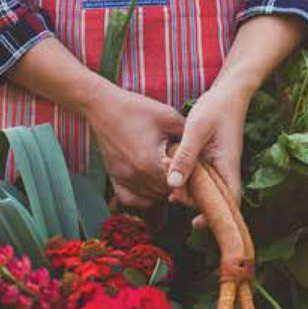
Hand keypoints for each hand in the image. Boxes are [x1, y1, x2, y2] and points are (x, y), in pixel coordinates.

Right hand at [85, 85, 185, 211]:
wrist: (104, 107)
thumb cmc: (138, 109)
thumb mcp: (169, 117)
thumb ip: (187, 137)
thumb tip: (203, 152)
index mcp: (152, 161)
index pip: (179, 182)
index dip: (189, 177)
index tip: (192, 166)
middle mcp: (137, 175)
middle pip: (166, 192)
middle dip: (176, 182)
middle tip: (179, 166)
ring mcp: (124, 179)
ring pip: (151, 198)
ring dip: (161, 189)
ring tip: (165, 170)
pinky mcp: (114, 179)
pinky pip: (132, 200)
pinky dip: (143, 196)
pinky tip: (149, 181)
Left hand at [162, 80, 250, 228]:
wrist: (229, 92)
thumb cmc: (216, 108)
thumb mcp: (196, 130)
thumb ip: (185, 156)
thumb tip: (172, 184)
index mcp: (228, 165)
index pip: (229, 200)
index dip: (215, 216)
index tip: (195, 222)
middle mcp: (227, 168)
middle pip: (217, 199)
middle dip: (197, 205)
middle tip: (173, 197)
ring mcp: (222, 164)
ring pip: (210, 189)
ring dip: (192, 194)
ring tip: (171, 191)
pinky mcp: (215, 159)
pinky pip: (205, 178)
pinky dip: (192, 182)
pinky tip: (175, 178)